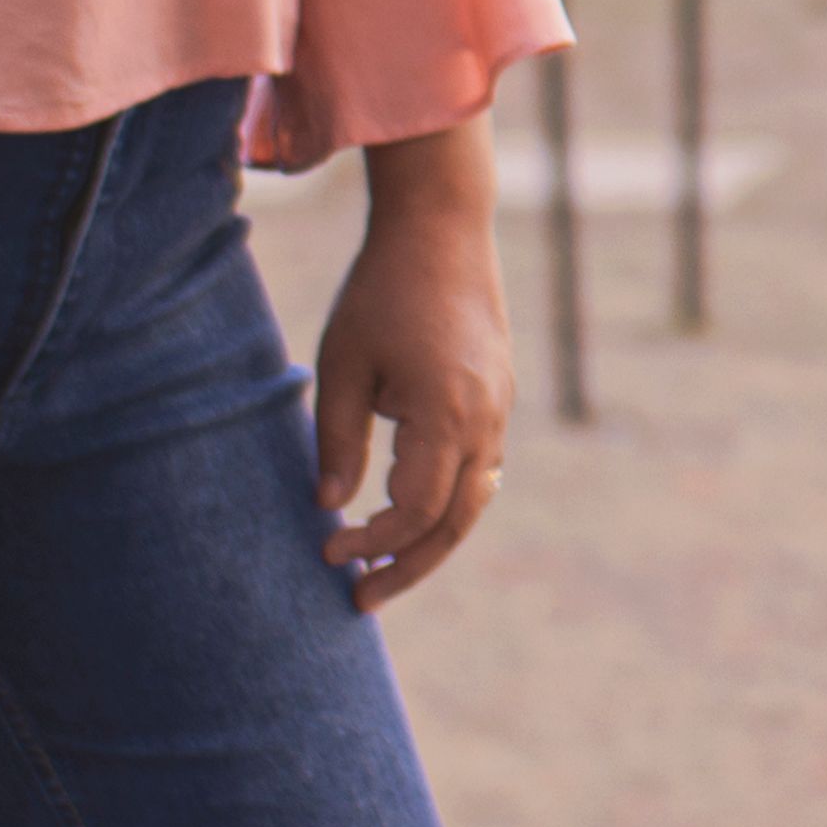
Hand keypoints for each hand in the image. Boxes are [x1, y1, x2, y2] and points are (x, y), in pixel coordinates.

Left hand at [315, 124, 513, 608]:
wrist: (442, 227)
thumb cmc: (381, 292)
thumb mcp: (342, 367)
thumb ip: (336, 442)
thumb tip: (328, 506)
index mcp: (446, 416)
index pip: (414, 512)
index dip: (372, 544)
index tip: (327, 551)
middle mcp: (485, 421)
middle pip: (455, 523)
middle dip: (408, 567)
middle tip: (360, 599)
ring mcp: (499, 409)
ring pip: (474, 501)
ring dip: (430, 540)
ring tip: (383, 567)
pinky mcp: (498, 396)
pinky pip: (481, 469)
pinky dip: (448, 503)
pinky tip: (409, 510)